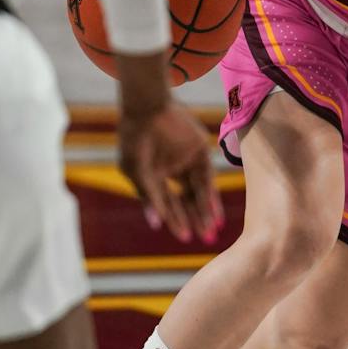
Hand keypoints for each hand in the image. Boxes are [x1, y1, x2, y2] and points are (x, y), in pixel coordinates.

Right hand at [116, 100, 222, 242]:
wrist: (146, 110)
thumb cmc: (134, 141)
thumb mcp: (138, 173)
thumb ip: (149, 197)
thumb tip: (155, 224)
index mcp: (155, 175)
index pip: (169, 202)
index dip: (177, 220)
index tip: (185, 237)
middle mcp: (173, 170)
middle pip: (187, 200)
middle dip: (195, 219)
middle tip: (205, 239)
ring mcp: (187, 160)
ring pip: (199, 191)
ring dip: (205, 210)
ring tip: (211, 230)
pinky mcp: (199, 151)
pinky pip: (207, 178)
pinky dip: (210, 194)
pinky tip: (213, 210)